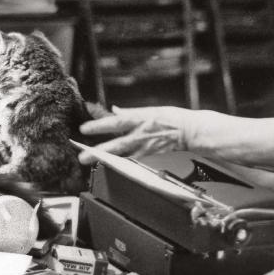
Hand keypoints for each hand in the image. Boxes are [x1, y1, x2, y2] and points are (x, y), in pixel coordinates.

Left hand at [78, 105, 194, 162]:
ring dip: (104, 157)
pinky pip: (130, 160)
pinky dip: (118, 162)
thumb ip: (130, 112)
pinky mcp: (149, 157)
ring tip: (89, 160)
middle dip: (98, 150)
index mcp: (141, 118)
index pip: (117, 122)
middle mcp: (141, 134)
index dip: (100, 125)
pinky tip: (107, 164)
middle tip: (82, 155)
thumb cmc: (172, 118)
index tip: (84, 128)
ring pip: (121, 155)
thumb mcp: (151, 110)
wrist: (191, 131)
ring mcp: (145, 147)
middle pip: (116, 143)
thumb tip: (114, 110)